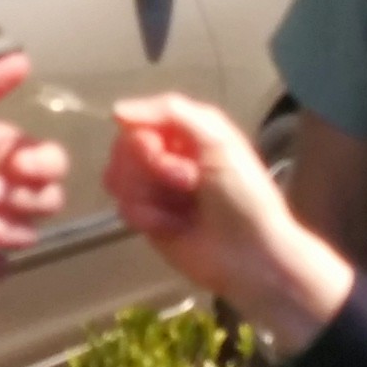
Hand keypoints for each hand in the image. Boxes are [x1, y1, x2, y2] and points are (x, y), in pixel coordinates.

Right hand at [105, 95, 354, 357]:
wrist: (250, 255)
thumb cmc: (245, 195)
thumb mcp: (219, 139)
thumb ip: (172, 111)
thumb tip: (117, 111)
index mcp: (186, 133)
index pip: (138, 121)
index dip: (145, 139)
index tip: (167, 152)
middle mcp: (168, 158)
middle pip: (123, 148)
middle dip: (149, 167)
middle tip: (187, 183)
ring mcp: (155, 190)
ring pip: (118, 177)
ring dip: (148, 193)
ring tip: (181, 206)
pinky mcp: (148, 221)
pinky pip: (124, 208)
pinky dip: (148, 217)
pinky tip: (173, 226)